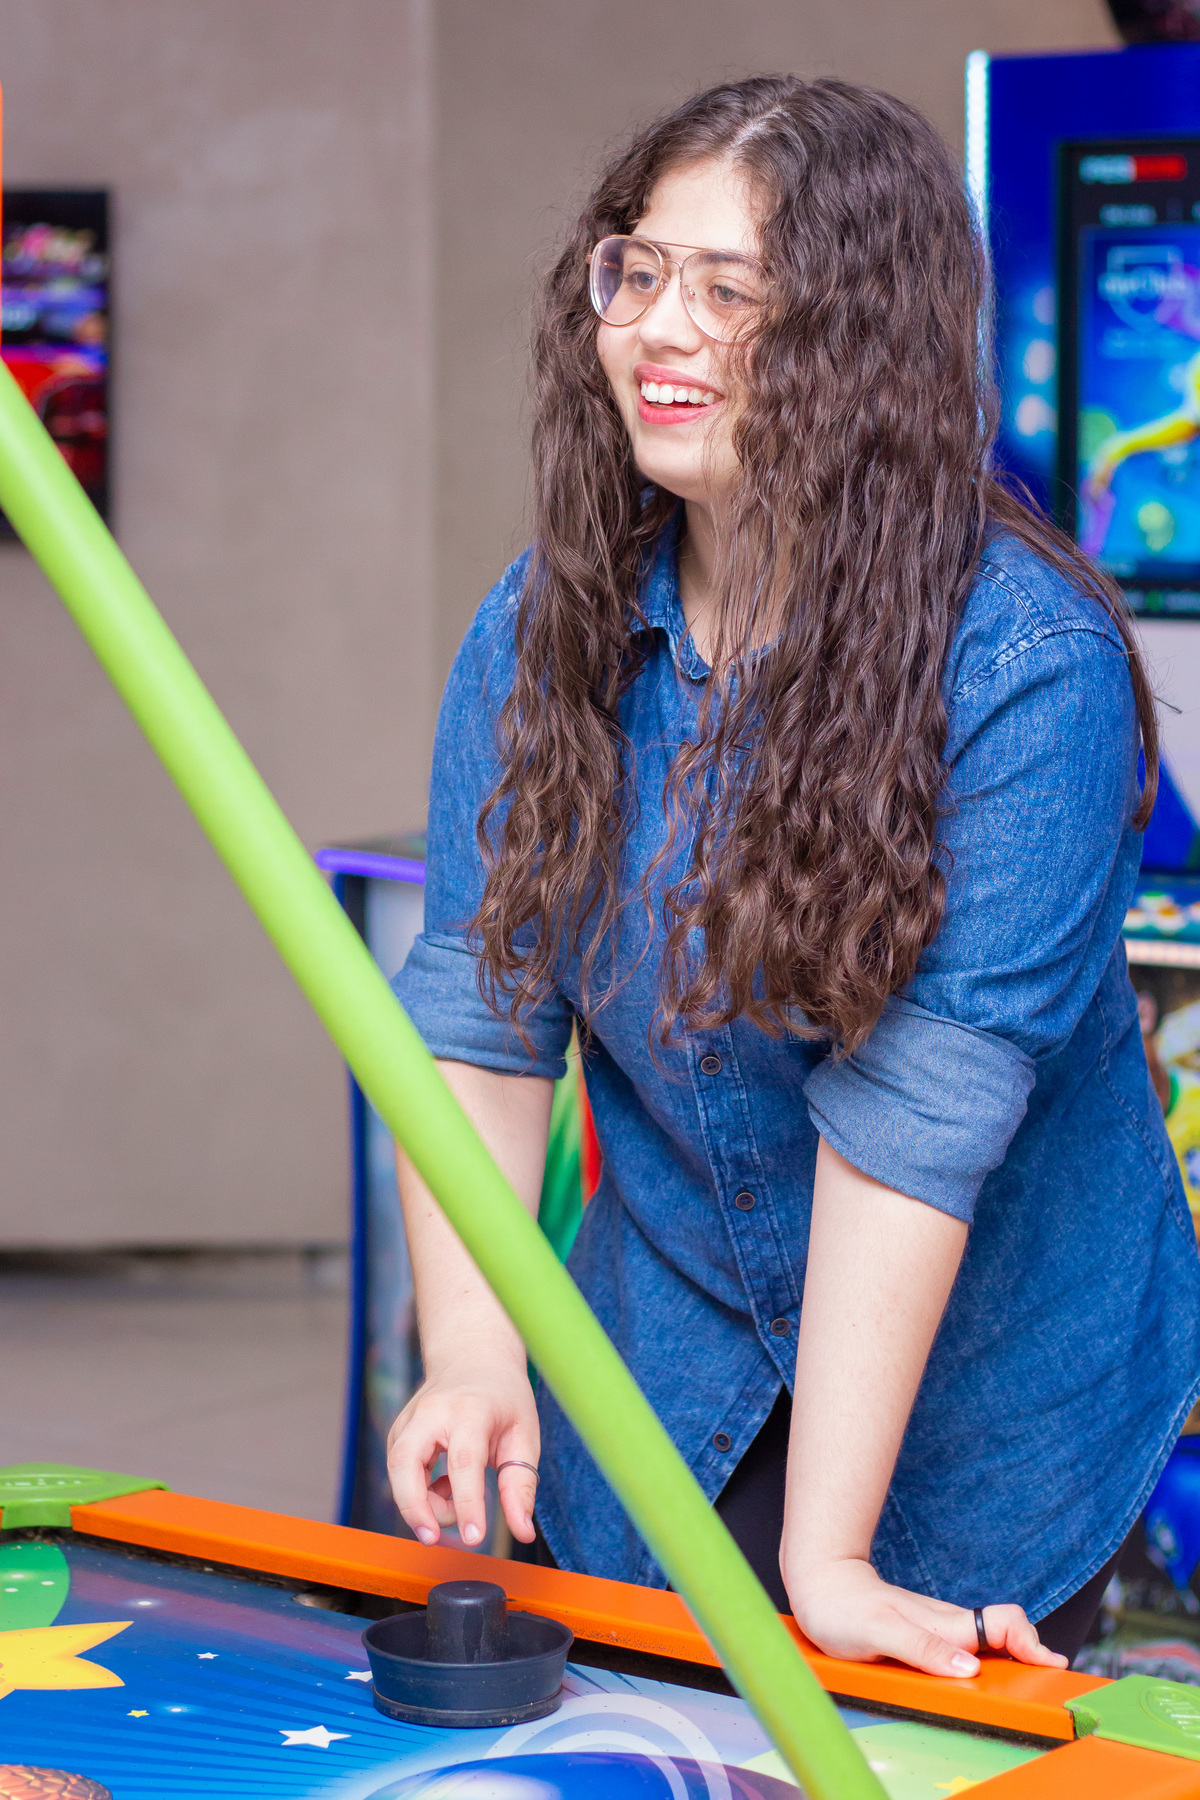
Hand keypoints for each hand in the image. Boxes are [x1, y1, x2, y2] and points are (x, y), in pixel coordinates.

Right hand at [387, 1349, 539, 1550]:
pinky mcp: (399, 1431)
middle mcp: (432, 1411)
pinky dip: (416, 1492)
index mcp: (471, 1409)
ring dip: (417, 1503)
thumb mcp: (524, 1435)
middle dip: (414, 1506)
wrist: (474, 1356)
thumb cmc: (503, 1397)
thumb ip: (521, 1485)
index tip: (474, 1537)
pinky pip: (398, 1470)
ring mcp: (409, 1418)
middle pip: (406, 1461)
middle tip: (434, 1538)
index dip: (467, 1503)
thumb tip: (522, 1532)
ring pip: (396, 1468)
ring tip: (452, 1508)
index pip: (464, 1461)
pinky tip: (443, 1489)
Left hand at [782, 1555, 1068, 1677]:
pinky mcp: (924, 1641)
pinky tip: (982, 1685)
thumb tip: (969, 1669)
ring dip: (1010, 1668)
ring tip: (1026, 1695)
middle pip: (1004, 1639)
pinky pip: (963, 1655)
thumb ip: (922, 1649)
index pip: (1004, 1623)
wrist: (818, 1585)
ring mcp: (937, 1633)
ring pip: (986, 1648)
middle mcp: (947, 1627)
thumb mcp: (879, 1632)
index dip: (1031, 1641)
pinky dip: (983, 1670)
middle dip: (1032, 1661)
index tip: (1048, 1665)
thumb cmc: (843, 1607)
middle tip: (1048, 1692)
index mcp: (944, 1624)